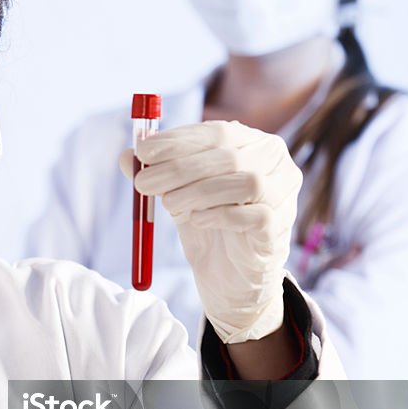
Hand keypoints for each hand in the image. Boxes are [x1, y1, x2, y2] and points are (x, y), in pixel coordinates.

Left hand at [120, 120, 302, 343]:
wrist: (229, 276)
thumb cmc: (207, 223)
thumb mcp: (176, 192)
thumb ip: (155, 172)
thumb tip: (125, 156)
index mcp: (250, 143)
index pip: (216, 132)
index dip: (178, 140)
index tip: (143, 151)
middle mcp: (274, 162)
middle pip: (229, 155)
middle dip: (180, 168)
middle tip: (144, 183)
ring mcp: (282, 194)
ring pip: (246, 182)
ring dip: (199, 191)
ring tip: (169, 205)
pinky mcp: (279, 228)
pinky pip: (257, 215)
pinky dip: (222, 215)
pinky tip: (197, 220)